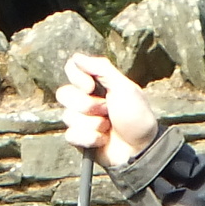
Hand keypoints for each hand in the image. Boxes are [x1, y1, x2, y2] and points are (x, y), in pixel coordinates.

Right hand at [58, 53, 159, 168]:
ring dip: (93, 123)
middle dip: (87, 105)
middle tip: (107, 111)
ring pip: (68, 116)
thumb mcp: (124, 87)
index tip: (91, 86)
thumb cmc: (137, 117)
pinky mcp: (80, 140)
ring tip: (108, 127)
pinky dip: (90, 138)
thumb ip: (101, 68)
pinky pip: (71, 135)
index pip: (71, 69)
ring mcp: (81, 120)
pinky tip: (103, 140)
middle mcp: (85, 99)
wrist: (140, 148)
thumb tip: (77, 57)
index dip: (77, 77)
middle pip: (64, 94)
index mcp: (96, 83)